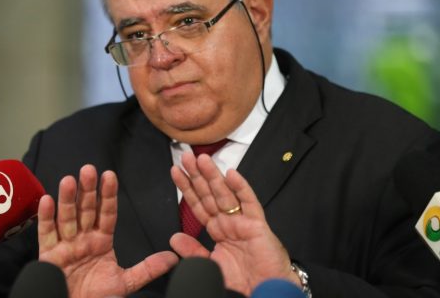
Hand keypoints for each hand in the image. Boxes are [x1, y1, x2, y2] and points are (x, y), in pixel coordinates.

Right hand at [37, 164, 177, 297]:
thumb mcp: (125, 282)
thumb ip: (147, 269)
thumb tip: (173, 258)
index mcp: (101, 241)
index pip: (107, 213)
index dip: (108, 195)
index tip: (110, 176)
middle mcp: (83, 238)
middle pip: (86, 210)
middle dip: (88, 190)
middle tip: (89, 169)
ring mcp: (65, 244)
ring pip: (67, 217)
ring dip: (68, 198)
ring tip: (70, 180)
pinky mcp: (48, 255)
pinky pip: (46, 233)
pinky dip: (46, 217)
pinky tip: (48, 200)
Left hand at [170, 152, 301, 295]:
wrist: (264, 292)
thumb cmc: (243, 281)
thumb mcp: (210, 266)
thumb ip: (193, 251)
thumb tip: (174, 237)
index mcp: (218, 229)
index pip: (198, 203)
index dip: (187, 187)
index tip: (175, 171)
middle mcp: (229, 222)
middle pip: (209, 194)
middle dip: (197, 175)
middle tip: (186, 156)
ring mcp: (243, 221)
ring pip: (225, 194)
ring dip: (213, 176)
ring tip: (201, 159)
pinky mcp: (257, 225)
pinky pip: (249, 203)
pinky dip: (241, 188)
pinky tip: (231, 174)